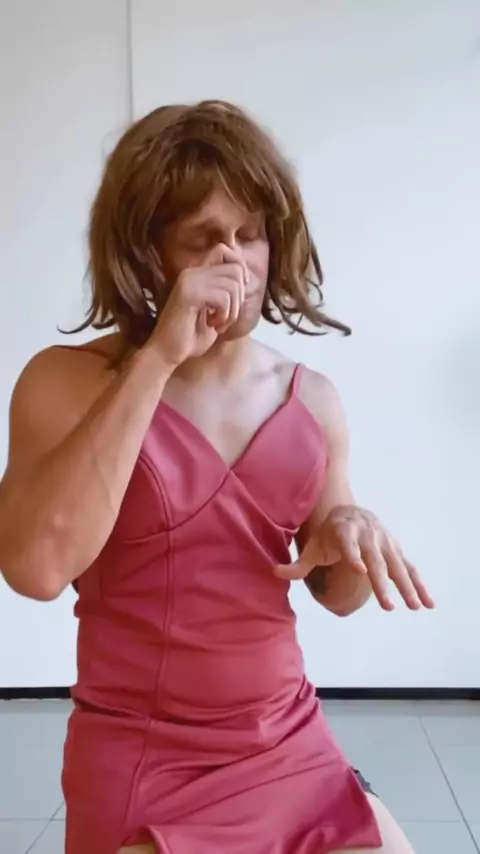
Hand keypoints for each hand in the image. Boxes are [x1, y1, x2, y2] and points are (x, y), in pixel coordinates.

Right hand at [149, 244, 247, 367]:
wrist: (166, 353)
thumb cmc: (190, 337)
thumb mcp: (215, 311)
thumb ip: (227, 293)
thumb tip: (246, 279)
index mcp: (196, 273)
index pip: (224, 249)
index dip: (239, 268)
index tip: (238, 292)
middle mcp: (191, 272)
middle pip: (235, 268)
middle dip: (239, 297)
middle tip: (225, 316)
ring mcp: (189, 281)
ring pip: (233, 284)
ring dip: (232, 310)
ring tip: (218, 323)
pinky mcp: (189, 294)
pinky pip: (223, 297)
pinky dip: (225, 315)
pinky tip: (212, 325)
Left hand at [276, 505, 434, 610]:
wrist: (351, 513)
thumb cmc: (329, 534)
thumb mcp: (313, 546)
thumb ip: (297, 564)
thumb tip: (274, 573)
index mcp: (345, 532)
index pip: (349, 544)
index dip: (354, 555)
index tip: (360, 570)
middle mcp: (368, 535)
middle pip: (376, 560)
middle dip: (383, 583)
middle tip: (388, 607)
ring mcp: (385, 543)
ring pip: (397, 566)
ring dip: (406, 587)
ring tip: (413, 607)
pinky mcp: (396, 550)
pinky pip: (410, 568)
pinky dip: (420, 584)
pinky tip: (428, 603)